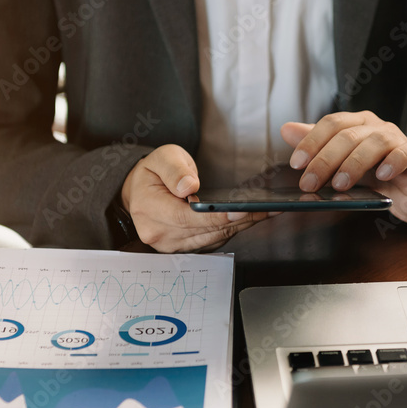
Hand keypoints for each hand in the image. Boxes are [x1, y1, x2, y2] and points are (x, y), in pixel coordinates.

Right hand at [120, 145, 270, 252]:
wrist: (141, 191)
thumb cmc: (152, 173)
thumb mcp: (161, 158)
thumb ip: (174, 170)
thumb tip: (189, 187)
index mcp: (150, 210)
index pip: (187, 218)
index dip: (215, 216)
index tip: (240, 211)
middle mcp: (160, 234)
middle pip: (205, 230)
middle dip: (238, 219)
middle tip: (266, 208)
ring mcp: (172, 245)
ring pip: (213, 238)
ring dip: (240, 226)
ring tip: (264, 212)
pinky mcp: (185, 248)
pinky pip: (213, 241)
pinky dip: (232, 230)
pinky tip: (249, 219)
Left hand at [281, 111, 406, 223]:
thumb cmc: (375, 175)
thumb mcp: (342, 163)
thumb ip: (317, 147)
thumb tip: (286, 129)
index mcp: (356, 124)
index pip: (331, 124)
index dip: (311, 142)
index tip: (296, 164)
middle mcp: (376, 126)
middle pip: (348, 135)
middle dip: (325, 160)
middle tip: (310, 183)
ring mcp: (398, 138)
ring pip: (375, 142)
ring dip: (354, 163)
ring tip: (340, 184)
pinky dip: (394, 162)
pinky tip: (382, 176)